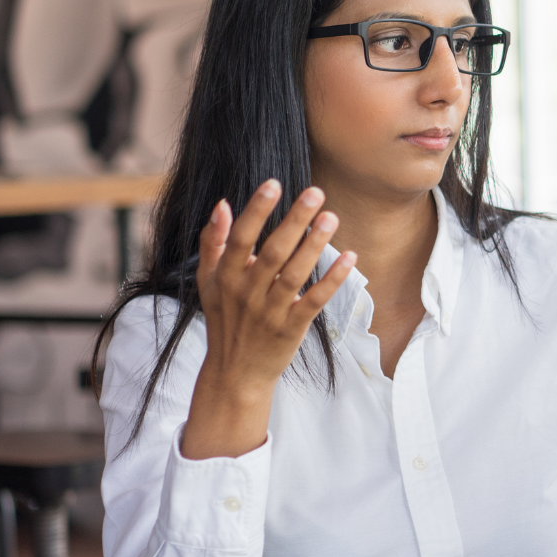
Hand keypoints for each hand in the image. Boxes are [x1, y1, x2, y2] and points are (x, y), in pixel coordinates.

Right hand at [181, 180, 354, 458]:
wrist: (234, 373)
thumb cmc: (225, 319)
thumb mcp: (207, 281)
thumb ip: (212, 243)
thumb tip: (221, 204)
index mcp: (225, 276)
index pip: (241, 238)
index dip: (256, 211)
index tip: (273, 184)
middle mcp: (247, 292)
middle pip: (272, 252)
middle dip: (294, 221)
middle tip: (316, 192)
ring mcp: (270, 312)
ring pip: (294, 274)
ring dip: (315, 246)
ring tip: (332, 217)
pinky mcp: (291, 329)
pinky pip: (314, 301)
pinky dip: (332, 280)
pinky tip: (349, 258)